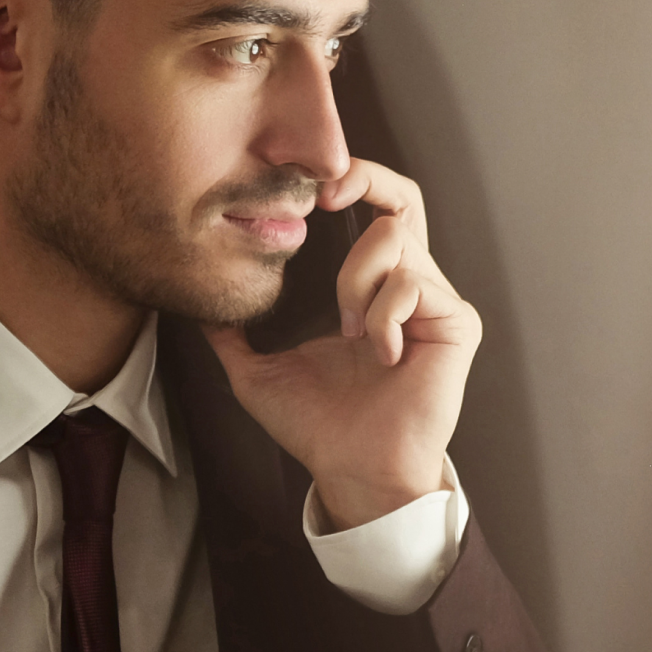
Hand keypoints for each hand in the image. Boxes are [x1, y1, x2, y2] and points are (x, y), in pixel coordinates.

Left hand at [205, 160, 481, 530]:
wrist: (354, 471)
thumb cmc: (317, 428)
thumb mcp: (256, 372)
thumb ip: (229, 335)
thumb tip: (194, 308)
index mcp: (371, 288)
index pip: (373, 210)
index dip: (350, 181)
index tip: (308, 189)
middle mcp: (410, 285)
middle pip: (404, 197)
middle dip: (366, 180)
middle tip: (326, 195)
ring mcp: (436, 302)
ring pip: (395, 240)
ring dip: (356, 281)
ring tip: (350, 332)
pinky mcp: (457, 323)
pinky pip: (414, 284)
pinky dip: (384, 315)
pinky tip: (381, 354)